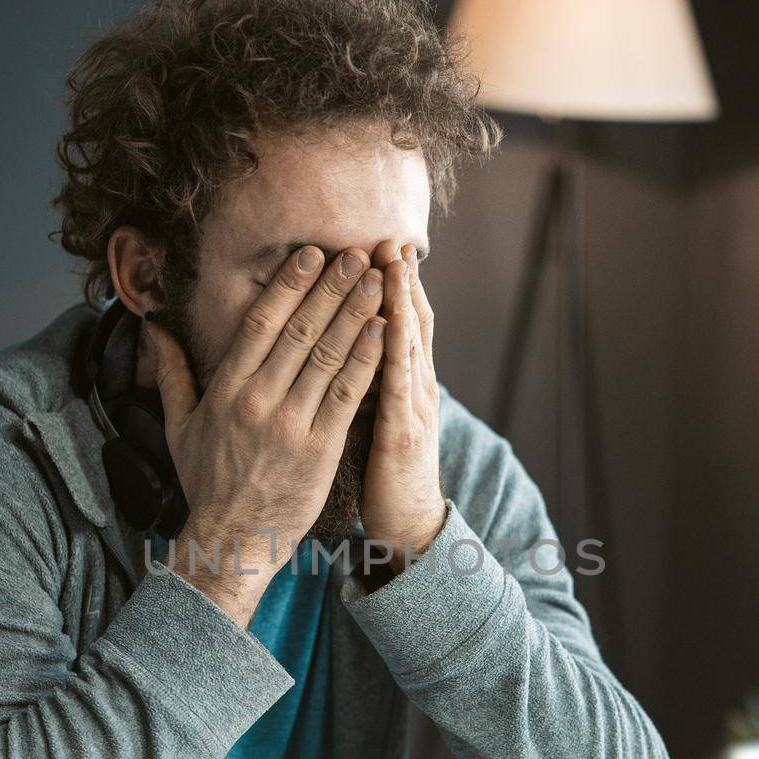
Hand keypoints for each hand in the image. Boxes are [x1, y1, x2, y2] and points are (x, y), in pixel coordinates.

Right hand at [146, 246, 384, 625]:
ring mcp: (290, 426)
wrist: (233, 539)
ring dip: (355, 314)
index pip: (260, 325)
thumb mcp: (179, 427)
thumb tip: (153, 329)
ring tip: (376, 281)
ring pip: (327, 357)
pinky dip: (367, 360)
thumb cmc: (208, 482)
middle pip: (299, 332)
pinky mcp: (320, 450)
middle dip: (330, 289)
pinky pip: (347, 395)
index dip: (288, 286)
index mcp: (226, 391)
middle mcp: (258, 402)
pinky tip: (384, 332)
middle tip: (355, 253)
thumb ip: (172, 374)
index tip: (311, 255)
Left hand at [360, 241, 446, 573]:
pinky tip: (386, 326)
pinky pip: (398, 388)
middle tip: (390, 237)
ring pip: (408, 346)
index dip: (392, 282)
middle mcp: (415, 386)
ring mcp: (413, 409)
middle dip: (400, 279)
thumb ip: (365, 376)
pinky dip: (394, 353)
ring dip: (402, 303)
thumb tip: (344, 341)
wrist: (408, 521)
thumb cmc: (384, 469)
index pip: (398, 319)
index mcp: (403, 380)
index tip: (379, 242)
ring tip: (394, 265)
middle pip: (409, 321)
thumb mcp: (375, 414)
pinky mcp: (403, 435)